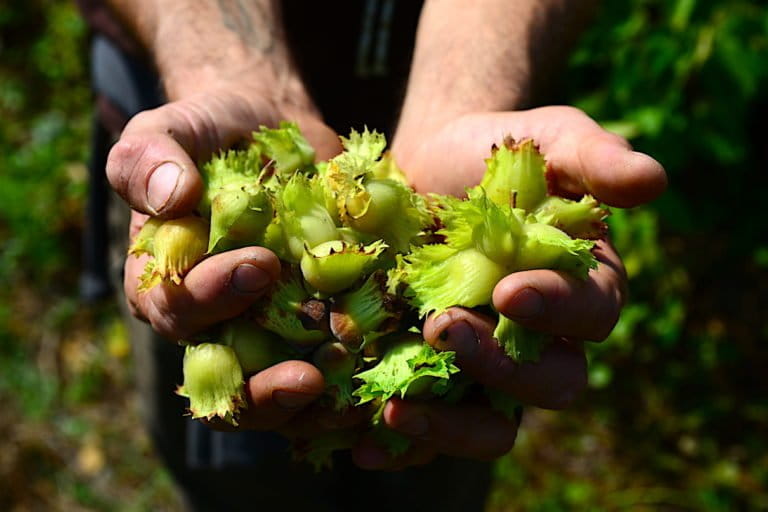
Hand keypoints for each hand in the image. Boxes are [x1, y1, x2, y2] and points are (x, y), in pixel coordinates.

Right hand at [108, 84, 343, 431]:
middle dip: (263, 388)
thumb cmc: (213, 131)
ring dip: (311, 405)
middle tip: (307, 375)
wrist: (274, 128)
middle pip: (227, 380)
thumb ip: (150, 158)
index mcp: (168, 283)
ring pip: (277, 391)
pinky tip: (382, 378)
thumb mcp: (172, 130)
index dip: (211, 300)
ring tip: (351, 392)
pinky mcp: (316, 320)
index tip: (261, 265)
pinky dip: (352, 381)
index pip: (177, 311)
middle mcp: (214, 318)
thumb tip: (171, 198)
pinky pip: (328, 365)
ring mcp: (268, 326)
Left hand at [352, 106, 665, 468]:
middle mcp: (542, 336)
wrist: (427, 163)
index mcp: (582, 285)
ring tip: (397, 407)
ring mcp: (486, 360)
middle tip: (443, 330)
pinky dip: (404, 440)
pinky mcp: (434, 371)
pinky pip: (431, 422)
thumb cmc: (497, 149)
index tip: (511, 292)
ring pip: (491, 422)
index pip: (592, 313)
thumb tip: (654, 180)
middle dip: (500, 366)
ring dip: (450, 425)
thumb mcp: (549, 137)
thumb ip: (595, 158)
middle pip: (546, 383)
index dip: (558, 309)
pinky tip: (364, 444)